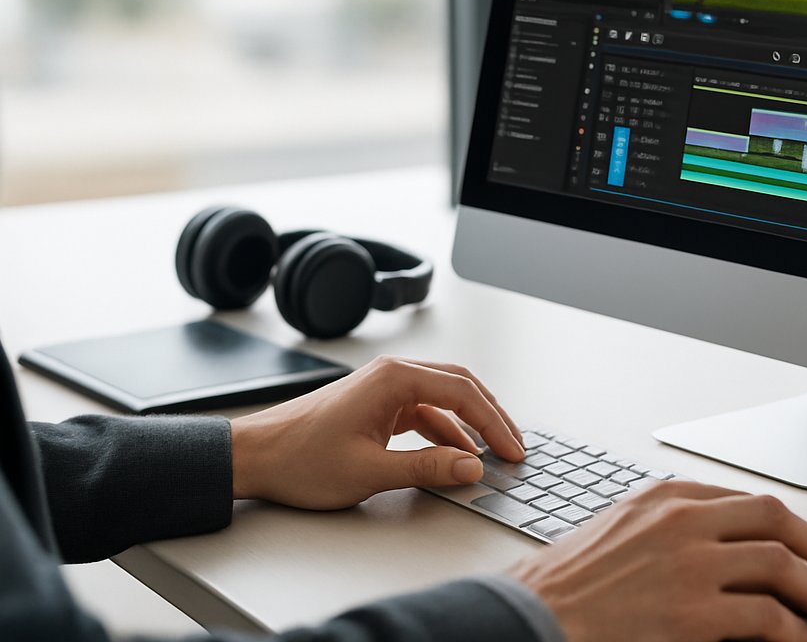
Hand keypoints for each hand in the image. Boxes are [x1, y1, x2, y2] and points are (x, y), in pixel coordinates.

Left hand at [230, 355, 523, 508]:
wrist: (253, 457)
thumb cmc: (300, 459)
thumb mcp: (370, 470)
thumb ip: (428, 467)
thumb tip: (472, 466)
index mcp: (394, 378)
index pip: (463, 393)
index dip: (494, 424)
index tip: (512, 451)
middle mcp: (392, 374)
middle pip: (460, 386)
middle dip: (491, 418)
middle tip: (515, 447)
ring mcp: (384, 388)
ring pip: (444, 398)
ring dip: (470, 425)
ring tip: (493, 452)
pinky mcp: (376, 405)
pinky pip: (423, 412)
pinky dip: (445, 431)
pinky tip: (456, 454)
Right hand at [511, 480, 806, 641]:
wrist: (528, 620)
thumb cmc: (562, 586)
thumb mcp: (616, 531)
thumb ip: (665, 528)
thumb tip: (719, 545)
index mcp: (663, 497)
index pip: (743, 499)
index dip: (784, 521)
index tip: (802, 536)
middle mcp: (683, 521)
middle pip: (773, 518)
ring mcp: (691, 565)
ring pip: (778, 563)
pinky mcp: (695, 614)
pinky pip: (765, 617)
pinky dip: (789, 629)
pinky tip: (792, 637)